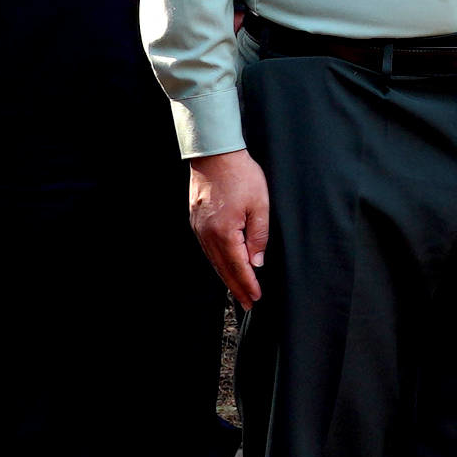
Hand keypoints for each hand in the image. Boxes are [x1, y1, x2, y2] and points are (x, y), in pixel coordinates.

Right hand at [189, 148, 271, 305]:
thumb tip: (256, 261)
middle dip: (237, 288)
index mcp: (224, 233)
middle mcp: (207, 234)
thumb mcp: (260, 205)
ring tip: (238, 290)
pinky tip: (224, 266)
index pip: (239, 267)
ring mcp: (199, 228)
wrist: (215, 153)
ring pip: (213, 260)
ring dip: (226, 277)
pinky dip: (217, 261)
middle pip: (224, 268)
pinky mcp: (196, 220)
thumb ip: (259, 236)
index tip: (256, 297)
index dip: (248, 284)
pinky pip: (207, 248)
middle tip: (248, 303)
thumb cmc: (240, 175)